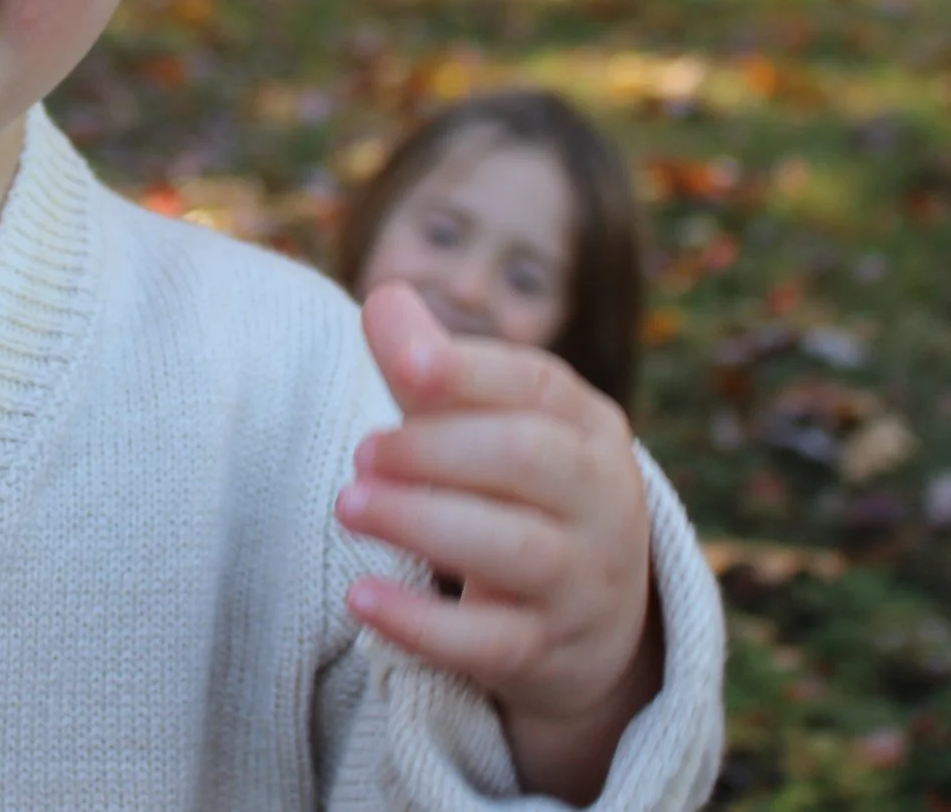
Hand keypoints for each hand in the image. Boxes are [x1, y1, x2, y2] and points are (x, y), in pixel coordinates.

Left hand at [336, 283, 660, 799]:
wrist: (590, 623)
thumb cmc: (518, 493)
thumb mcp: (489, 425)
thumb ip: (431, 367)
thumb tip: (382, 297)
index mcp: (588, 426)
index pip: (538, 386)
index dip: (469, 373)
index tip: (404, 365)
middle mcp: (602, 499)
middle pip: (527, 460)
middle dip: (435, 448)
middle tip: (360, 453)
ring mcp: (583, 581)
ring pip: (514, 550)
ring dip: (423, 523)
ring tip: (348, 505)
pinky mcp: (547, 652)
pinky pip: (491, 643)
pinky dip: (422, 625)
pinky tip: (361, 598)